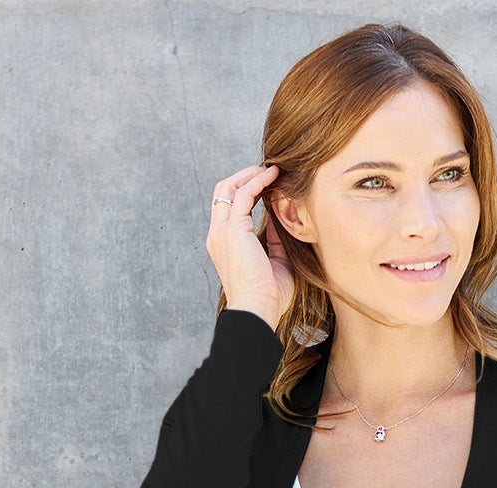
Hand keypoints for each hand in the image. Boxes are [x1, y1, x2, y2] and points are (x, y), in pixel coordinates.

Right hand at [205, 163, 294, 330]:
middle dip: (245, 176)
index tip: (267, 184)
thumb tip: (278, 217)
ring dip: (250, 174)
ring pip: (229, 186)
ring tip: (272, 168)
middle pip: (223, 191)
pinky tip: (274, 175)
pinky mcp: (233, 229)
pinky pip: (244, 193)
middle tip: (269, 170)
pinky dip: (258, 180)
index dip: (245, 191)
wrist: (258, 310)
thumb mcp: (275, 261)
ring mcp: (222, 230)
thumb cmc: (268, 296)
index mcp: (223, 244)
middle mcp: (217, 234)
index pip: (228, 207)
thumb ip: (273, 238)